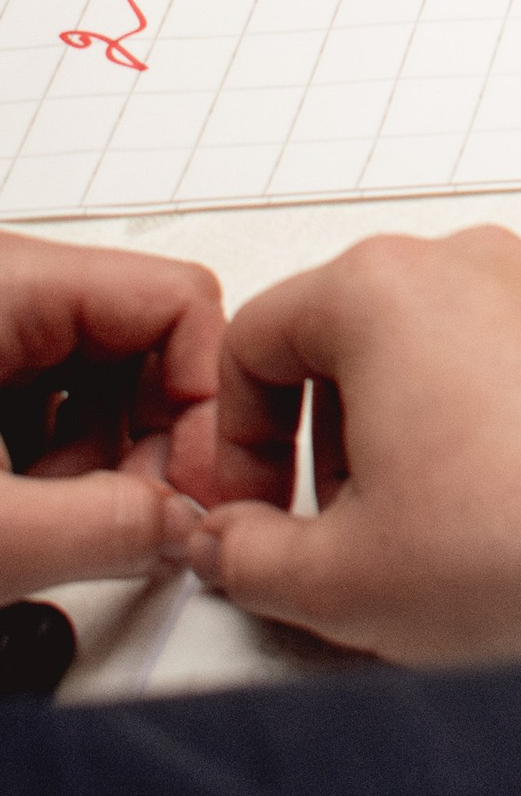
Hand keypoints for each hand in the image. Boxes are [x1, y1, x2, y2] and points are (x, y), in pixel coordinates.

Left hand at [0, 231, 225, 595]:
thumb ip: (100, 529)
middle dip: (155, 442)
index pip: (177, 302)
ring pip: (100, 379)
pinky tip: (28, 519)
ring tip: (65, 529)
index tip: (200, 485)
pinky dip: (55, 467)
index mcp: (6, 282)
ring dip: (103, 464)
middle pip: (145, 343)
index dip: (209, 399)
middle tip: (140, 522)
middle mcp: (1, 291)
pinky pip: (49, 404)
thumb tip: (184, 527)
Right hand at [193, 227, 520, 664]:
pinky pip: (516, 363)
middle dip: (327, 435)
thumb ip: (247, 554)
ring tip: (430, 524)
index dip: (236, 439)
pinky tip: (506, 505)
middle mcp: (473, 262)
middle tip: (337, 523)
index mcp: (385, 287)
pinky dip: (490, 423)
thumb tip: (232, 542)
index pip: (254, 339)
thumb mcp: (336, 575)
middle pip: (349, 336)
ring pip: (437, 348)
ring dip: (409, 430)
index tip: (254, 505)